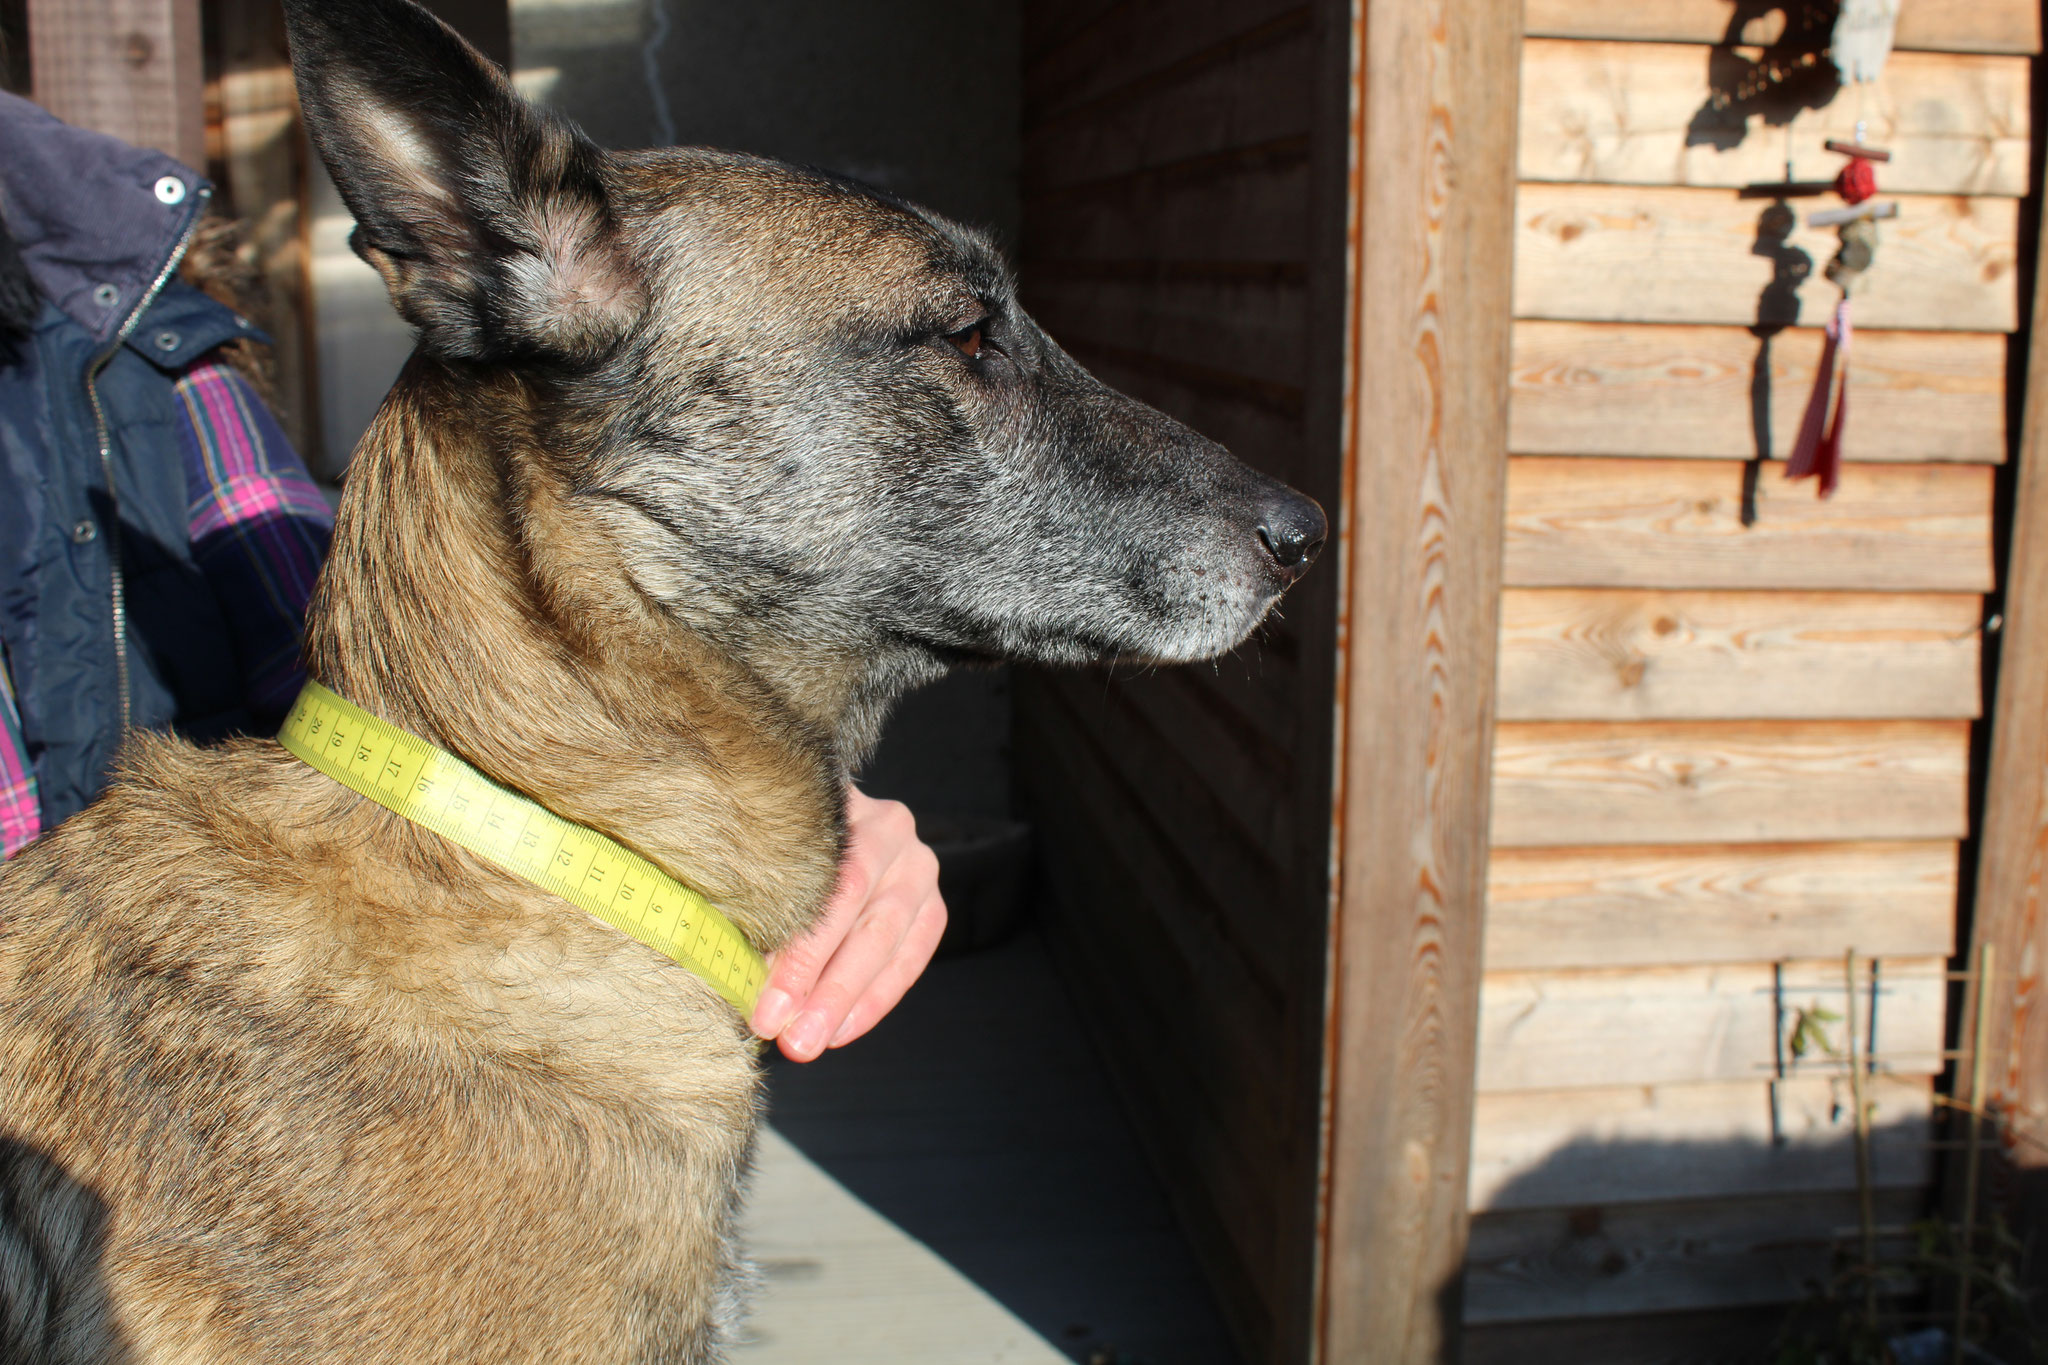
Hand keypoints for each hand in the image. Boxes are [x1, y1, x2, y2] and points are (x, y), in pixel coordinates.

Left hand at [750, 786, 946, 1060]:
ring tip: (813, 1043)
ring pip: (889, 943)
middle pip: (865, 920)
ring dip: (849, 1001)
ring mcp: (918, 867)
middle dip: (827, 990)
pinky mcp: (929, 904)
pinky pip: (909, 959)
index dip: (802, 956)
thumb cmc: (775, 840)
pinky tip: (842, 1030)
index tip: (767, 1008)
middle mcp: (893, 831)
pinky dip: (875, 999)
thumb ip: (753, 899)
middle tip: (793, 1041)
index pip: (833, 892)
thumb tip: (730, 971)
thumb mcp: (760, 851)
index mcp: (848, 809)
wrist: (819, 815)